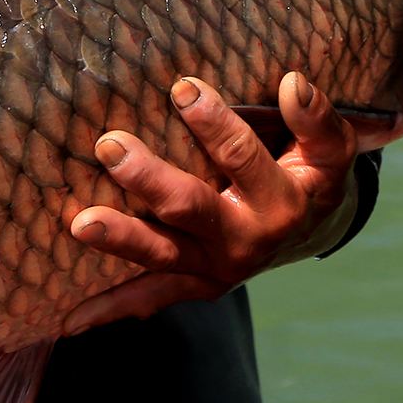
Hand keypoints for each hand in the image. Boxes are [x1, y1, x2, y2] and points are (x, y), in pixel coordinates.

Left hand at [61, 70, 358, 332]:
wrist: (311, 234)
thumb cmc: (313, 177)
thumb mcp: (331, 149)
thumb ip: (317, 118)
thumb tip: (291, 82)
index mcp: (281, 202)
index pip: (242, 156)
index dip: (214, 122)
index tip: (181, 88)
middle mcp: (246, 240)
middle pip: (190, 207)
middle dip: (148, 178)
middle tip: (110, 146)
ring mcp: (217, 268)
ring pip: (162, 253)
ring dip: (120, 238)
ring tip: (80, 223)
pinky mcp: (197, 284)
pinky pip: (152, 296)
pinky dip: (112, 308)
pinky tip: (70, 320)